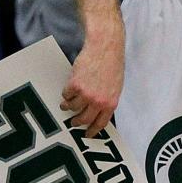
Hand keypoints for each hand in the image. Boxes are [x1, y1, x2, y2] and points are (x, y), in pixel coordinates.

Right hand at [60, 22, 124, 136]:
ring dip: (68, 106)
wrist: (105, 47)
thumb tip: (99, 111)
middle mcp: (98, 101)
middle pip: (83, 119)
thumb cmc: (112, 64)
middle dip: (76, 122)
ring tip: (67, 103)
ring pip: (72, 108)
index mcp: (111, 103)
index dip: (92, 131)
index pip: (101, 123)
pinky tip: (69, 88)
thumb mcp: (115, 86)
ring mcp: (86, 94)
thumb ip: (107, 99)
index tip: (87, 134)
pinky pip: (66, 95)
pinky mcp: (75, 86)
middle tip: (73, 121)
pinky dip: (66, 93)